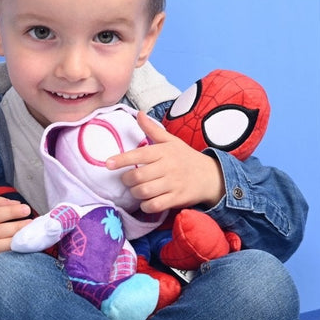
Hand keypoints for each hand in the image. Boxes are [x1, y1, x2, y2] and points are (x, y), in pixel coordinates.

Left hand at [105, 111, 224, 213]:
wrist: (211, 176)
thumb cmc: (186, 157)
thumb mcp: (171, 141)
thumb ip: (152, 129)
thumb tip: (138, 114)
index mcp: (164, 151)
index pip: (139, 154)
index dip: (122, 159)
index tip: (108, 163)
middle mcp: (167, 167)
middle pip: (138, 176)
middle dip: (127, 180)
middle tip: (127, 179)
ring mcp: (172, 184)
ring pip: (144, 191)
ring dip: (135, 193)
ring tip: (136, 189)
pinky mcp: (176, 199)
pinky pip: (155, 205)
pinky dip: (145, 206)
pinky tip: (146, 201)